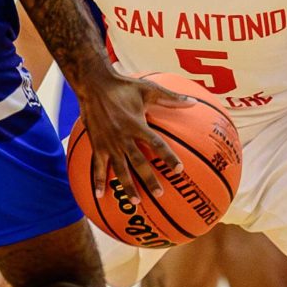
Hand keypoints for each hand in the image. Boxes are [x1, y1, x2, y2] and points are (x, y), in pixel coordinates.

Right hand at [75, 73, 193, 203]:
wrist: (93, 85)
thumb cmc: (123, 86)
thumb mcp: (148, 88)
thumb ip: (171, 97)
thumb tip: (193, 101)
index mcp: (137, 124)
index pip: (156, 144)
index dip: (168, 157)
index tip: (179, 169)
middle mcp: (123, 137)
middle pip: (139, 162)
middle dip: (149, 180)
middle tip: (159, 194)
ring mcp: (109, 143)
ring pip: (120, 169)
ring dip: (128, 186)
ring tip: (136, 202)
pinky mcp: (97, 144)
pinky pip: (97, 166)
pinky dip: (99, 181)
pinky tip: (100, 195)